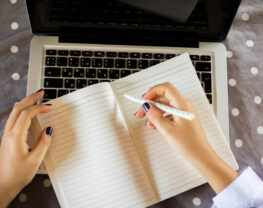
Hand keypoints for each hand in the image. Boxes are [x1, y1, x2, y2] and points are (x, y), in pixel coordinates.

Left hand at [0, 90, 52, 207]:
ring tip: (35, 100)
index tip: (48, 106)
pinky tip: (27, 115)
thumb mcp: (34, 160)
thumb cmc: (16, 175)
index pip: (26, 115)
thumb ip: (43, 143)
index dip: (38, 107)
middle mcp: (8, 134)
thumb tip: (49, 130)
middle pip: (17, 109)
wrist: (2, 186)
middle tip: (40, 93)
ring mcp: (6, 136)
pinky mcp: (7, 140)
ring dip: (25, 104)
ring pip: (14, 113)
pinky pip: (13, 120)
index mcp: (15, 137)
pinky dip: (22, 112)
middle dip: (29, 99)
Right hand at [136, 82, 237, 192]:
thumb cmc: (189, 144)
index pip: (166, 88)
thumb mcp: (167, 130)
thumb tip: (147, 106)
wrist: (200, 155)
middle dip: (151, 103)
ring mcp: (184, 111)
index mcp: (183, 104)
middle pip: (163, 97)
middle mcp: (184, 105)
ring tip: (147, 121)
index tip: (144, 100)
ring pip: (165, 105)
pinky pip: (169, 112)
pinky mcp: (182, 117)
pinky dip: (160, 117)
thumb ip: (155, 116)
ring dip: (154, 111)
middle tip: (141, 112)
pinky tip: (154, 125)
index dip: (153, 92)